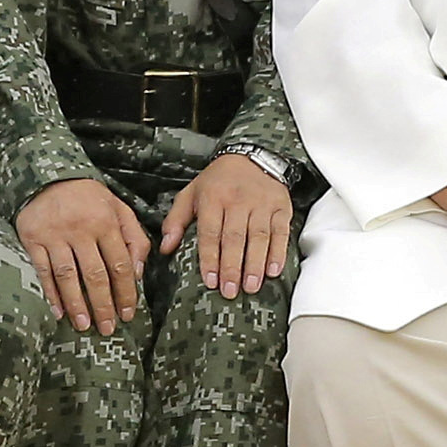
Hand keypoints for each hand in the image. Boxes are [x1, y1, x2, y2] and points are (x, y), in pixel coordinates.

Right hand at [17, 175, 152, 331]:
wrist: (48, 176)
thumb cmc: (90, 198)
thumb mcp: (119, 209)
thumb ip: (134, 239)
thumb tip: (138, 274)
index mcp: (106, 221)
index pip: (120, 264)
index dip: (125, 292)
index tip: (127, 314)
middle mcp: (81, 229)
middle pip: (95, 275)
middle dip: (103, 305)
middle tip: (107, 328)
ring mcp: (55, 234)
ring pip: (68, 276)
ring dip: (77, 304)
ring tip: (84, 326)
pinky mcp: (33, 238)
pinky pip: (43, 270)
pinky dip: (51, 293)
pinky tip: (58, 311)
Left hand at [164, 152, 296, 297]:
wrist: (252, 155)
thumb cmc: (218, 181)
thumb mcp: (191, 193)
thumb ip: (176, 220)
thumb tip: (165, 248)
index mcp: (213, 198)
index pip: (210, 232)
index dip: (210, 258)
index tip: (210, 281)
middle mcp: (238, 200)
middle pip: (235, 237)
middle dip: (232, 267)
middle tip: (229, 291)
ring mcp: (262, 203)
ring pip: (259, 237)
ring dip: (255, 264)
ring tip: (251, 286)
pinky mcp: (281, 206)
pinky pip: (280, 232)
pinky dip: (278, 253)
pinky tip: (273, 271)